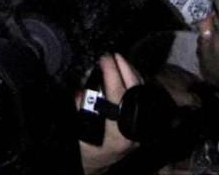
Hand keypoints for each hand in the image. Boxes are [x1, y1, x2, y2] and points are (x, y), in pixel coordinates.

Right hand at [80, 53, 141, 173]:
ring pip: (141, 93)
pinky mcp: (141, 123)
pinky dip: (134, 82)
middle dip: (125, 69)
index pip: (118, 97)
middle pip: (134, 92)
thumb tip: (81, 89)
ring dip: (130, 73)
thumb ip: (79, 110)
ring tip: (118, 59)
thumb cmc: (84, 149)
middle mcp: (133, 131)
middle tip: (113, 54)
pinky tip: (126, 71)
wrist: (96, 164)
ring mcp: (140, 127)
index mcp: (117, 134)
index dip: (112, 75)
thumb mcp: (77, 132)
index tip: (104, 59)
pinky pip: (141, 97)